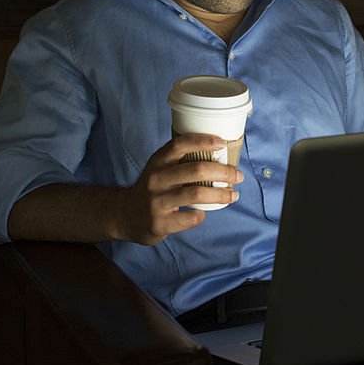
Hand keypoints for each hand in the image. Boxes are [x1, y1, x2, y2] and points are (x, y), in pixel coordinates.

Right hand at [116, 133, 242, 244]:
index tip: (222, 143)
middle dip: (223, 172)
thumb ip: (182, 161)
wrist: (126, 215)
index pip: (180, 145)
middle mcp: (156, 179)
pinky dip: (202, 215)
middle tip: (238, 176)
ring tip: (234, 195)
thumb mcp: (161, 168)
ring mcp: (156, 201)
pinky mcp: (159, 222)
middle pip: (196, 170)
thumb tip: (220, 154)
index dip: (202, 141)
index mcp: (158, 161)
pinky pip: (189, 218)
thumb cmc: (154, 188)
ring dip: (220, 195)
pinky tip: (204, 213)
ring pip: (196, 194)